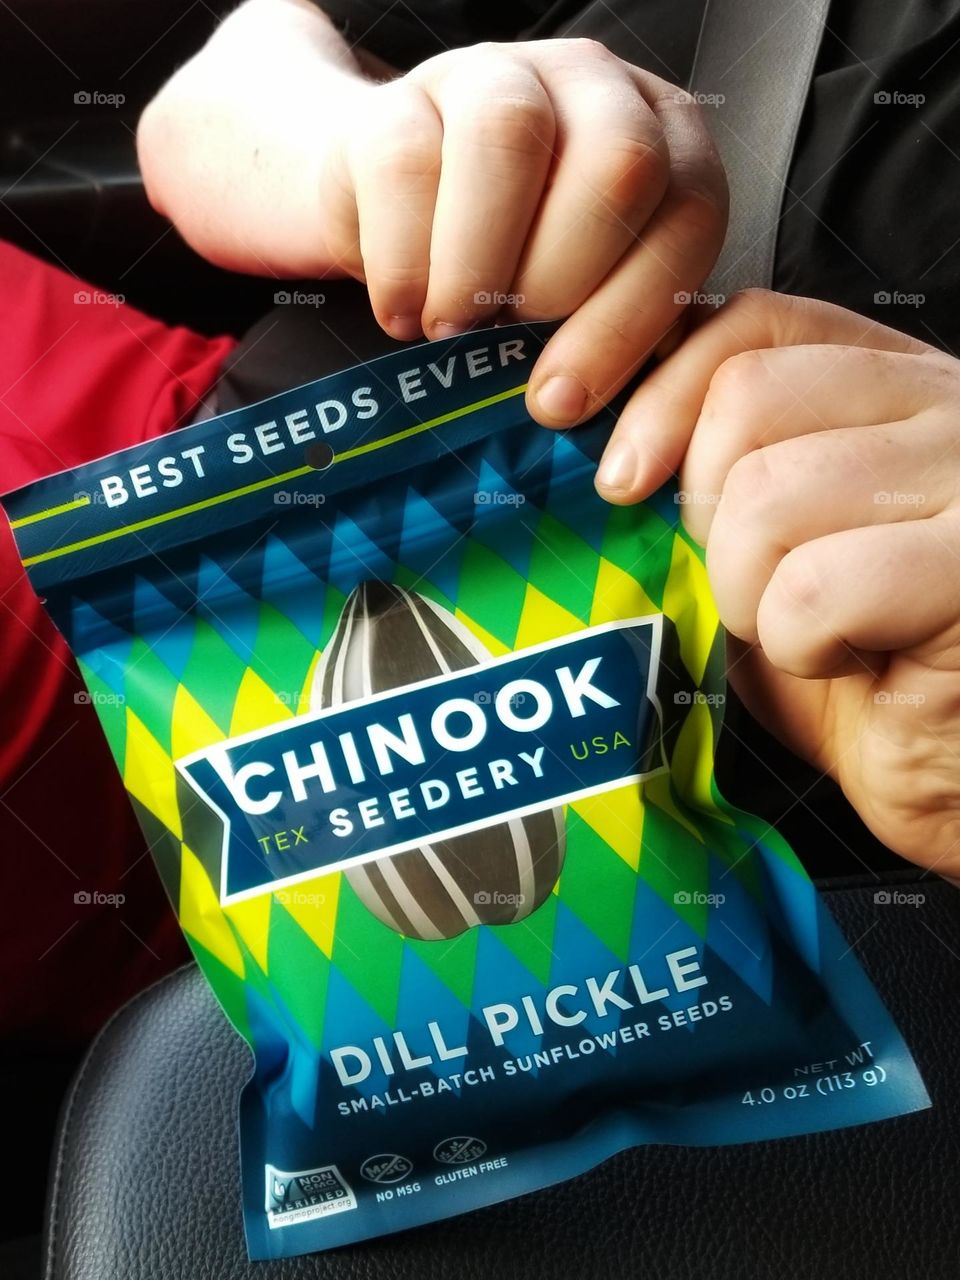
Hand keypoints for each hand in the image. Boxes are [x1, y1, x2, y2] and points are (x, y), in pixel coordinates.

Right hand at [137, 0, 725, 418]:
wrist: (396, 215)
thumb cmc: (510, 275)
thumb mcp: (583, 305)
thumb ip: (616, 340)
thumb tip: (626, 442)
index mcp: (668, 147)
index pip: (684, 220)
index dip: (629, 321)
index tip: (566, 403)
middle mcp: (597, 91)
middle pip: (618, 164)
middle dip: (562, 283)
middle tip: (509, 341)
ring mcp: (500, 76)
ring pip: (510, 139)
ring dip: (477, 264)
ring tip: (450, 328)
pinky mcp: (402, 96)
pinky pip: (406, 164)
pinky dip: (403, 260)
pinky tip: (405, 308)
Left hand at [599, 288, 959, 877]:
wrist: (952, 770)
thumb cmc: (866, 670)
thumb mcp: (772, 554)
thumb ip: (721, 477)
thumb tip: (609, 444)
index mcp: (896, 385)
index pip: (756, 322)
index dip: (662, 384)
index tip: (606, 461)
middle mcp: (948, 406)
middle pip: (748, 398)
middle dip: (710, 515)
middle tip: (755, 585)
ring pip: (768, 493)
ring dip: (751, 595)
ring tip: (808, 632)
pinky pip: (813, 588)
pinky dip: (801, 647)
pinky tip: (851, 664)